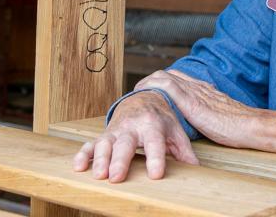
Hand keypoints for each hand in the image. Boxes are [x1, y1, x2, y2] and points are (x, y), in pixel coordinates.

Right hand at [72, 90, 198, 182]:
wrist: (142, 99)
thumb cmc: (161, 120)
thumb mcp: (175, 132)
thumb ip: (185, 151)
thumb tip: (197, 170)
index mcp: (153, 125)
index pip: (155, 143)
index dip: (155, 158)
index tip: (156, 174)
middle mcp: (133, 127)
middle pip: (126, 144)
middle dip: (120, 160)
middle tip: (117, 177)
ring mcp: (116, 130)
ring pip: (105, 143)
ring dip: (100, 159)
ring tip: (98, 175)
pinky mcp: (104, 134)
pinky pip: (90, 144)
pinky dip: (83, 154)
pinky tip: (78, 166)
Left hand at [133, 70, 254, 147]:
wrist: (250, 125)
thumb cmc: (239, 126)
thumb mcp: (221, 116)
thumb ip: (210, 114)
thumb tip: (203, 121)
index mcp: (204, 90)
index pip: (178, 78)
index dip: (161, 82)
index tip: (150, 90)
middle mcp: (198, 87)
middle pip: (168, 74)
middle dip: (150, 80)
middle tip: (138, 92)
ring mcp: (195, 92)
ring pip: (165, 77)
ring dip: (147, 82)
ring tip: (135, 93)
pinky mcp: (192, 102)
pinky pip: (167, 86)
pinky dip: (152, 87)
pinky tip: (143, 95)